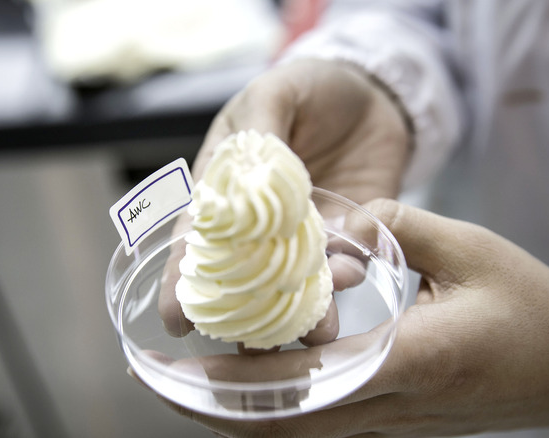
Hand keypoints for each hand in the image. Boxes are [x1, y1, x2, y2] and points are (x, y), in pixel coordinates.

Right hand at [159, 58, 411, 341]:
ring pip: (294, 287)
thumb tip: (246, 175)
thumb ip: (261, 128)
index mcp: (225, 194)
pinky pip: (344, 267)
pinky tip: (350, 274)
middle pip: (243, 283)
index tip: (176, 321)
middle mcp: (260, 229)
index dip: (183, 283)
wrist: (373, 92)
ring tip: (318, 325)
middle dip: (248, 315)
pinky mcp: (348, 239)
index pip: (197, 245)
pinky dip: (344, 277)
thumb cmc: (308, 88)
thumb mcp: (274, 93)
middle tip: (255, 340)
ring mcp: (304, 239)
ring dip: (302, 310)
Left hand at [160, 199, 548, 436]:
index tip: (181, 372)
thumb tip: (333, 227)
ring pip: (300, 435)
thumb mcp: (471, 248)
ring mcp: (396, 425)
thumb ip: (396, 226)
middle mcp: (396, 404)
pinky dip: (276, 413)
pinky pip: (322, 427)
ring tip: (188, 388)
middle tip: (159, 384)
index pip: (307, 381)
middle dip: (216, 410)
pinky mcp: (399, 425)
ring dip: (240, 415)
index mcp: (415, 360)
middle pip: (287, 426)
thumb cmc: (533, 309)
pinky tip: (251, 388)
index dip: (238, 382)